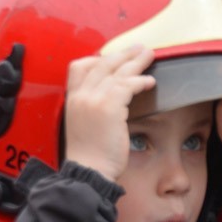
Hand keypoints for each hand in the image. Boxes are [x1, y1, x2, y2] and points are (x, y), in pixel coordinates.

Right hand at [64, 46, 155, 180]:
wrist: (89, 172)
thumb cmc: (90, 157)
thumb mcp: (84, 127)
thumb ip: (92, 111)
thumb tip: (111, 103)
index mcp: (72, 100)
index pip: (79, 67)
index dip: (98, 59)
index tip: (113, 57)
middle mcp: (80, 96)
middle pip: (102, 64)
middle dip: (122, 54)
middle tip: (138, 49)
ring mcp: (93, 99)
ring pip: (117, 71)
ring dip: (136, 62)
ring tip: (149, 55)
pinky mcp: (109, 107)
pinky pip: (127, 85)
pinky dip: (140, 81)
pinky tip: (150, 82)